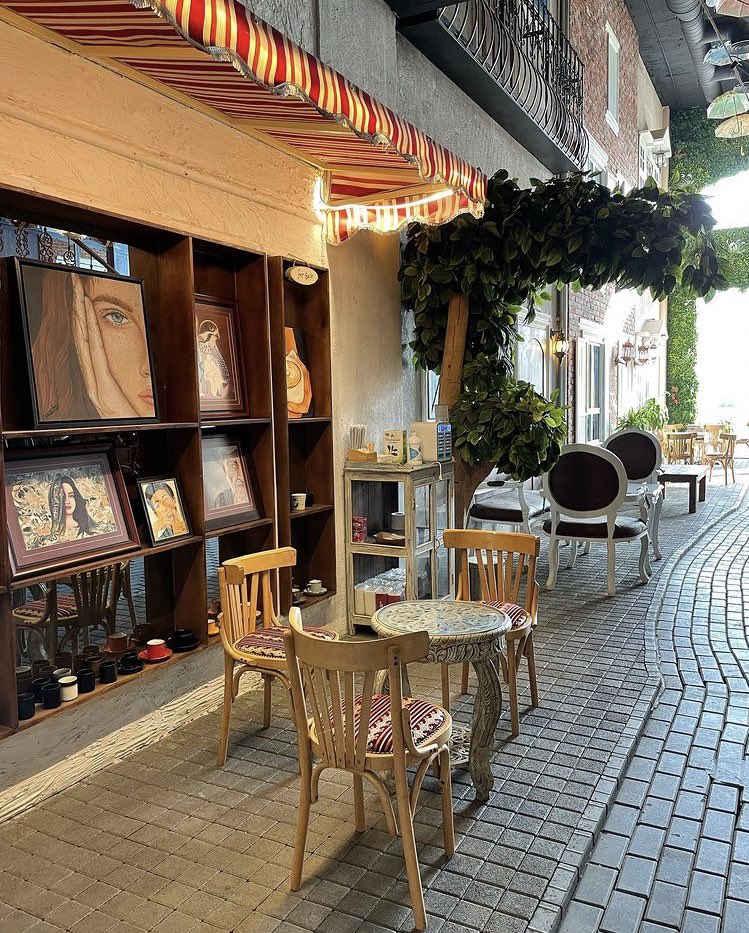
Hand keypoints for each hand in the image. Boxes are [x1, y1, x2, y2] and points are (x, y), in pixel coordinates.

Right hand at [72, 276, 137, 417]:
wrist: (130, 436)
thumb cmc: (130, 420)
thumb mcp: (126, 395)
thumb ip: (123, 382)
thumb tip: (128, 372)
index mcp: (96, 377)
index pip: (87, 343)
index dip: (82, 321)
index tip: (79, 300)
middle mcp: (90, 375)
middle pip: (80, 337)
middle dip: (76, 311)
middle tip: (72, 286)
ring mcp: (93, 378)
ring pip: (83, 340)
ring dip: (79, 315)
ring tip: (77, 293)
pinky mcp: (100, 382)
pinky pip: (92, 351)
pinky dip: (88, 329)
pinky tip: (86, 313)